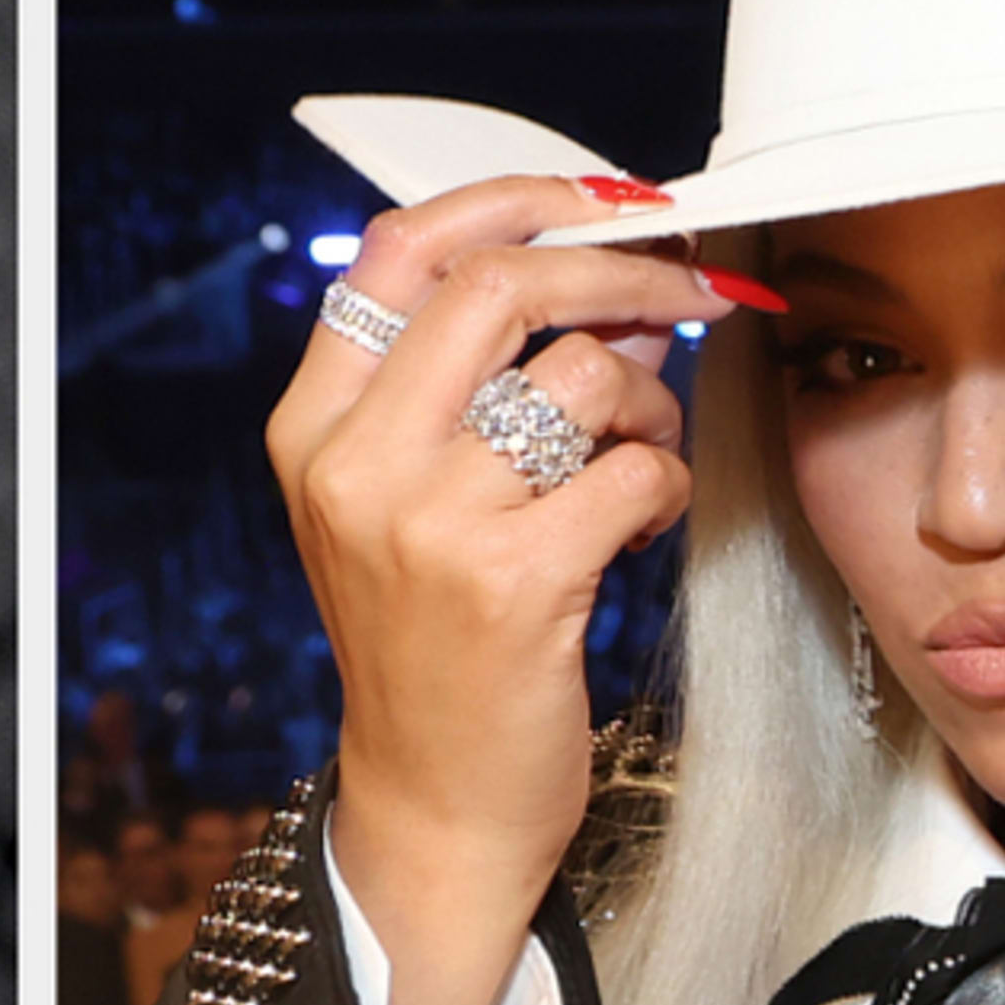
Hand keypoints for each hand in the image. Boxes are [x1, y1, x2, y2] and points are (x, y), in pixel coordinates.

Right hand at [268, 176, 722, 1004]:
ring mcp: (428, 523)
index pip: (399, 251)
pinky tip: (635, 528)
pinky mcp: (515, 581)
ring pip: (586, 376)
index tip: (603, 201)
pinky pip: (637, 470)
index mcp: (314, 428)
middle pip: (498, 285)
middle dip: (620, 267)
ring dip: (653, 400)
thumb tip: (609, 274)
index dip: (513, 200)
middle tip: (691, 286)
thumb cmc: (434, 642)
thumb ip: (470, 386)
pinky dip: (664, 485)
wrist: (434, 803)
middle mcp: (354, 464)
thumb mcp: (403, 501)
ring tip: (642, 452)